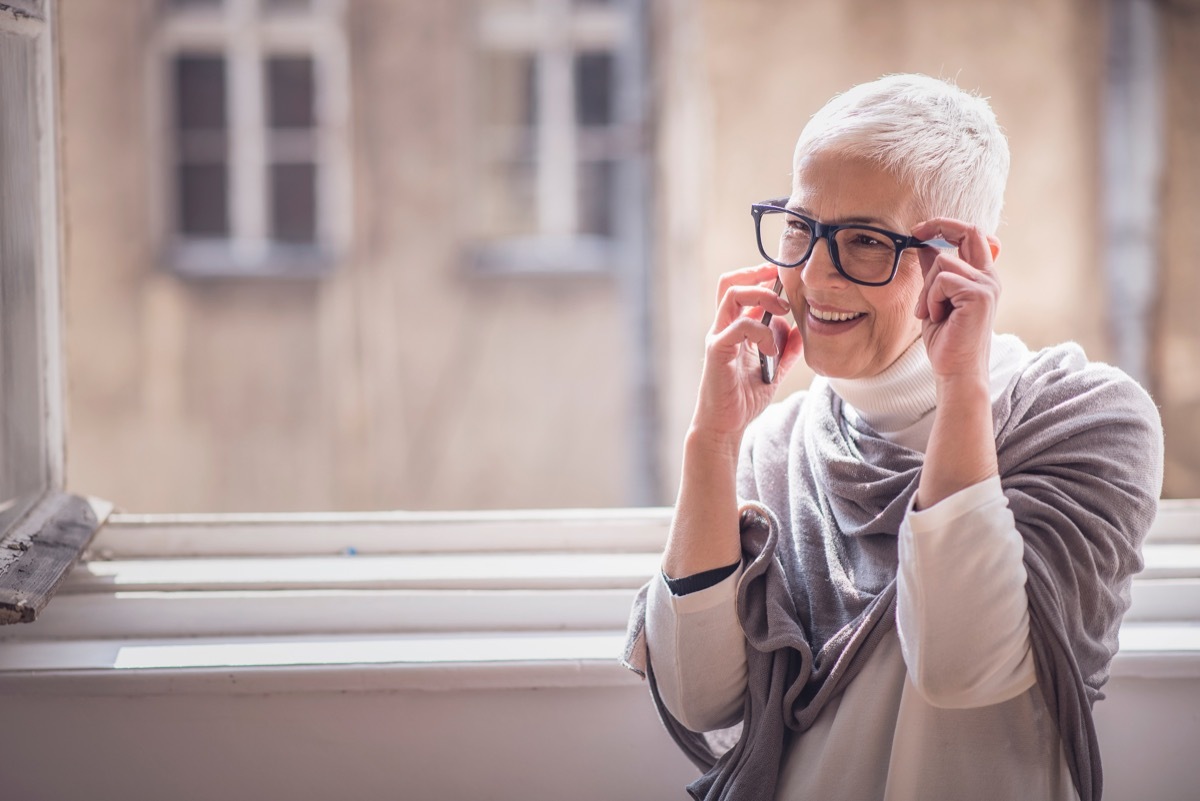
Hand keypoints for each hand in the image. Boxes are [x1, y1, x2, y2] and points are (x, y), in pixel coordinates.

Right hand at [691, 263, 802, 443]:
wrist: (725, 426)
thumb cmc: (743, 399)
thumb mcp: (774, 370)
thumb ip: (786, 349)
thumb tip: (800, 329)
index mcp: (734, 329)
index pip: (741, 289)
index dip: (761, 277)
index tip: (784, 276)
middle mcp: (723, 328)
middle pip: (731, 282)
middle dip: (758, 274)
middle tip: (782, 283)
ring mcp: (718, 337)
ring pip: (733, 295)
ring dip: (763, 297)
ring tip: (783, 310)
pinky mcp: (718, 351)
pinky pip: (739, 327)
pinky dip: (762, 332)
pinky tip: (773, 350)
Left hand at [911, 219, 1001, 386]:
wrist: (955, 370)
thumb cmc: (946, 340)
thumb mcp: (935, 300)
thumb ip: (934, 274)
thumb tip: (923, 246)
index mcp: (981, 277)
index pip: (971, 236)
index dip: (946, 226)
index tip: (919, 229)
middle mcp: (989, 278)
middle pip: (969, 231)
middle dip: (939, 225)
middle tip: (914, 232)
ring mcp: (987, 286)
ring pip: (944, 263)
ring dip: (926, 289)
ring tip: (930, 313)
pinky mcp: (979, 295)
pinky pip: (942, 281)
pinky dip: (931, 299)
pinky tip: (938, 317)